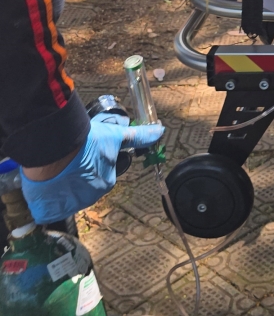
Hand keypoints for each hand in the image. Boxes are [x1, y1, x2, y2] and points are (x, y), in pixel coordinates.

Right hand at [20, 114, 164, 222]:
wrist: (53, 149)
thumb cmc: (86, 142)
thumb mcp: (115, 135)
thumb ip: (138, 136)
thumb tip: (160, 130)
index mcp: (107, 183)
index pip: (103, 175)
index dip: (93, 163)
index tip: (84, 154)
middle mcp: (89, 198)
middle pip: (84, 186)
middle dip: (77, 175)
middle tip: (68, 161)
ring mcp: (68, 206)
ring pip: (65, 197)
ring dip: (61, 186)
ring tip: (54, 169)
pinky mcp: (49, 211)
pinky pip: (48, 208)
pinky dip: (46, 199)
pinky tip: (44, 185)